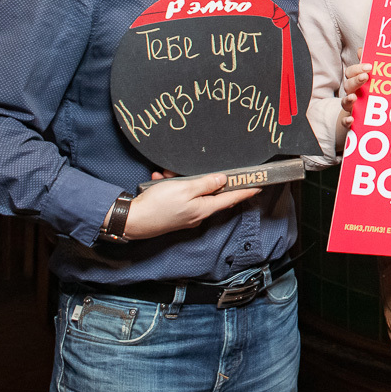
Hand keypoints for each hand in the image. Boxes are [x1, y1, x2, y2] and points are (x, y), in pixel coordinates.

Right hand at [122, 173, 260, 239]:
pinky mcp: (174, 215)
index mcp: (204, 208)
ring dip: (180, 181)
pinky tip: (159, 181)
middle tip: (185, 171)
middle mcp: (198, 214)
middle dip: (200, 179)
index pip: (231, 198)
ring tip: (165, 175)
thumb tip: (223, 180)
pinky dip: (170, 187)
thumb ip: (205, 183)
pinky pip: (178, 197)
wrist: (131, 221)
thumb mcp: (184, 188)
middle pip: (209, 193)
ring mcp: (186, 216)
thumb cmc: (158, 205)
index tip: (259, 185)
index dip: (245, 191)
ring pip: (191, 193)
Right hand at [336, 63, 372, 149]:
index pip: (351, 72)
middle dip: (356, 80)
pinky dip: (346, 120)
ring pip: (345, 102)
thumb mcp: (371, 80)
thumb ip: (367, 66)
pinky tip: (352, 119)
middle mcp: (351, 94)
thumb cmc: (367, 95)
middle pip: (348, 85)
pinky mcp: (350, 121)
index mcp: (355, 83)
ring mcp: (350, 108)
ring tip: (354, 97)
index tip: (369, 67)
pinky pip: (345, 121)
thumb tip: (361, 49)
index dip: (358, 68)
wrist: (363, 119)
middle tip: (365, 77)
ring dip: (348, 99)